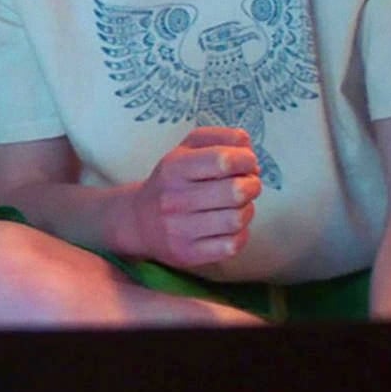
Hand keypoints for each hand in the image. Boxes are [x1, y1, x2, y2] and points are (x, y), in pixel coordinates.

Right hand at [121, 127, 261, 268]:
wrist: (138, 222)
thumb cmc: (172, 181)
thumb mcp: (186, 149)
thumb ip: (219, 137)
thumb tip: (246, 144)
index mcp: (174, 167)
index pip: (223, 160)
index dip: (246, 160)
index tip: (247, 163)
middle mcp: (174, 199)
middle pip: (235, 191)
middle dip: (252, 185)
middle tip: (248, 185)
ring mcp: (180, 230)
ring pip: (236, 219)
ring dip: (247, 210)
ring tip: (238, 206)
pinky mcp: (188, 254)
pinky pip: (232, 245)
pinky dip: (241, 234)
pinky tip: (231, 226)